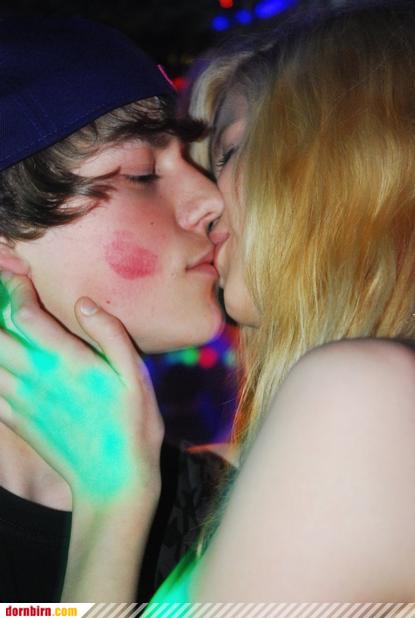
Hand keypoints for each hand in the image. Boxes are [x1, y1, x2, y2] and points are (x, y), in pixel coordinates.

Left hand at [0, 272, 163, 504]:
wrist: (112, 479)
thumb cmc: (131, 424)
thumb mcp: (136, 375)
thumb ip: (109, 333)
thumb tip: (82, 303)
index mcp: (65, 360)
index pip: (24, 313)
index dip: (16, 288)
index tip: (19, 274)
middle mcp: (35, 376)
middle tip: (4, 291)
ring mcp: (20, 399)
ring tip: (2, 324)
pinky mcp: (15, 419)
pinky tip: (3, 361)